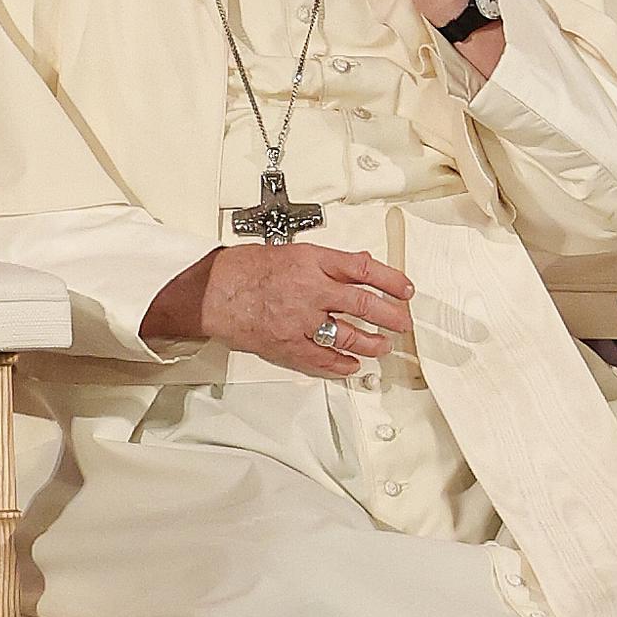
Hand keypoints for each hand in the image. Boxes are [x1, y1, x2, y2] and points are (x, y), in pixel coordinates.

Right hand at [200, 241, 414, 378]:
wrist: (211, 292)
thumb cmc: (244, 270)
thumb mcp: (291, 251)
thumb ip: (327, 262)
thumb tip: (358, 266)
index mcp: (311, 262)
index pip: (363, 269)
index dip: (391, 280)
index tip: (405, 289)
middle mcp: (309, 291)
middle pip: (363, 304)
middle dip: (390, 315)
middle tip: (402, 321)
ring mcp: (299, 321)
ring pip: (349, 336)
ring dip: (372, 343)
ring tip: (383, 346)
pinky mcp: (287, 346)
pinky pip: (323, 360)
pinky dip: (342, 365)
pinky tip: (353, 365)